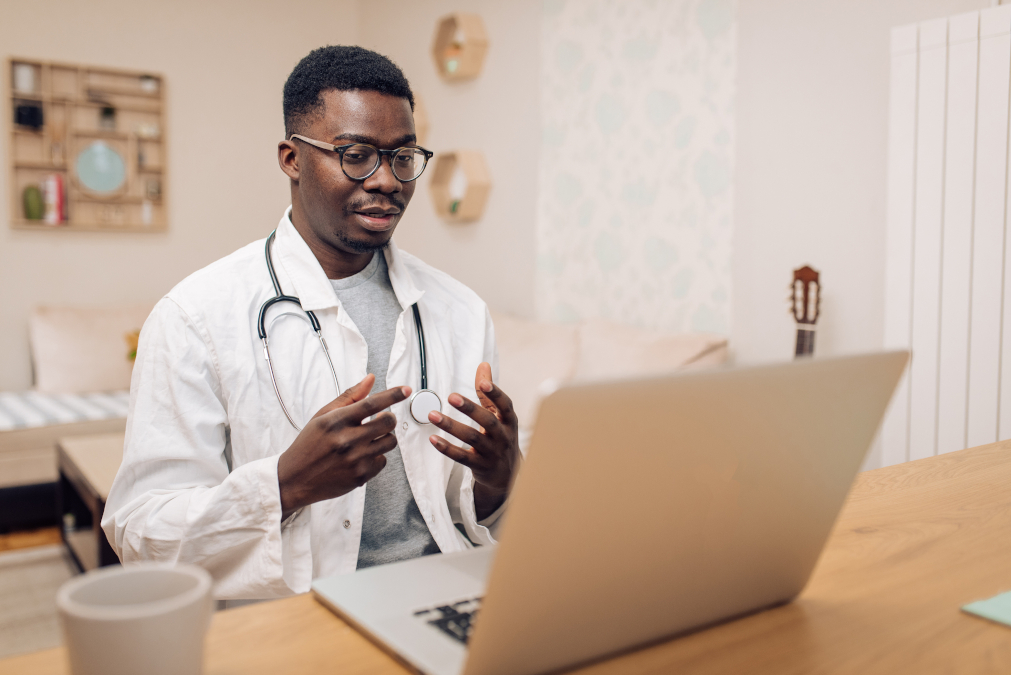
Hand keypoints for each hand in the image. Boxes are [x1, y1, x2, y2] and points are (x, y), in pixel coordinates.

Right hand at [276, 374, 410, 519]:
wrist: (295, 479)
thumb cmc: (308, 444)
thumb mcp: (322, 416)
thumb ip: (349, 397)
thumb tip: (370, 379)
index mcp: (336, 421)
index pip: (372, 403)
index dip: (393, 395)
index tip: (406, 390)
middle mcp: (347, 440)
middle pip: (388, 422)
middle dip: (388, 418)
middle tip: (379, 420)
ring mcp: (355, 459)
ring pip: (390, 442)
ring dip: (383, 437)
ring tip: (367, 439)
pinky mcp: (361, 476)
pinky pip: (383, 461)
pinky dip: (376, 457)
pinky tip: (360, 457)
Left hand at [428, 362, 520, 519]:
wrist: (508, 475)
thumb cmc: (501, 438)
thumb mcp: (500, 416)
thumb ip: (488, 392)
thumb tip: (483, 365)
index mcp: (508, 421)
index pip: (505, 405)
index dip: (495, 394)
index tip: (483, 383)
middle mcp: (503, 436)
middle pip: (488, 421)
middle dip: (470, 409)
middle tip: (451, 396)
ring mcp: (492, 453)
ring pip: (472, 439)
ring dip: (452, 427)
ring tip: (433, 415)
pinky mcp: (480, 466)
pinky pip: (462, 457)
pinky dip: (447, 449)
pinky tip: (433, 439)